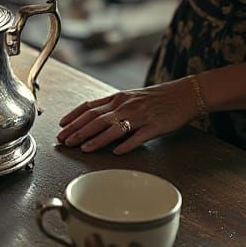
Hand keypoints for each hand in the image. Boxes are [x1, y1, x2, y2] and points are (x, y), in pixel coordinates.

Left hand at [57, 79, 196, 154]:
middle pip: (97, 118)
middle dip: (78, 130)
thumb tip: (93, 119)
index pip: (89, 107)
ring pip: (113, 127)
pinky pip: (138, 136)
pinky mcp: (155, 126)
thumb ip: (113, 108)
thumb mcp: (131, 98)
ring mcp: (140, 116)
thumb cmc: (157, 98)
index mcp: (118, 98)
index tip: (61, 127)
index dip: (73, 117)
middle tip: (64, 141)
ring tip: (83, 148)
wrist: (185, 94)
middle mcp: (126, 105)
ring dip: (96, 139)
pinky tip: (116, 152)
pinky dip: (126, 144)